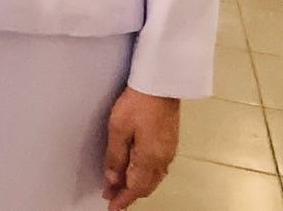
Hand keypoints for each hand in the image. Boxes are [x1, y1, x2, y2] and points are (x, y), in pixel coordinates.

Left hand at [102, 89, 179, 209]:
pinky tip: (139, 173)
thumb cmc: (138, 103)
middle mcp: (162, 160)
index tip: (112, 207)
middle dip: (129, 194)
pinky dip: (147, 176)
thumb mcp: (118, 129)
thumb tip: (112, 179)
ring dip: (138, 186)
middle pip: (145, 186)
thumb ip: (115, 157)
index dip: (122, 199)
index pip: (135, 188)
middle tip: (113, 198)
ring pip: (153, 179)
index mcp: (149, 159)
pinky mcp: (170, 143)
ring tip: (121, 188)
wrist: (161, 85)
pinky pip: (159, 169)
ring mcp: (169, 152)